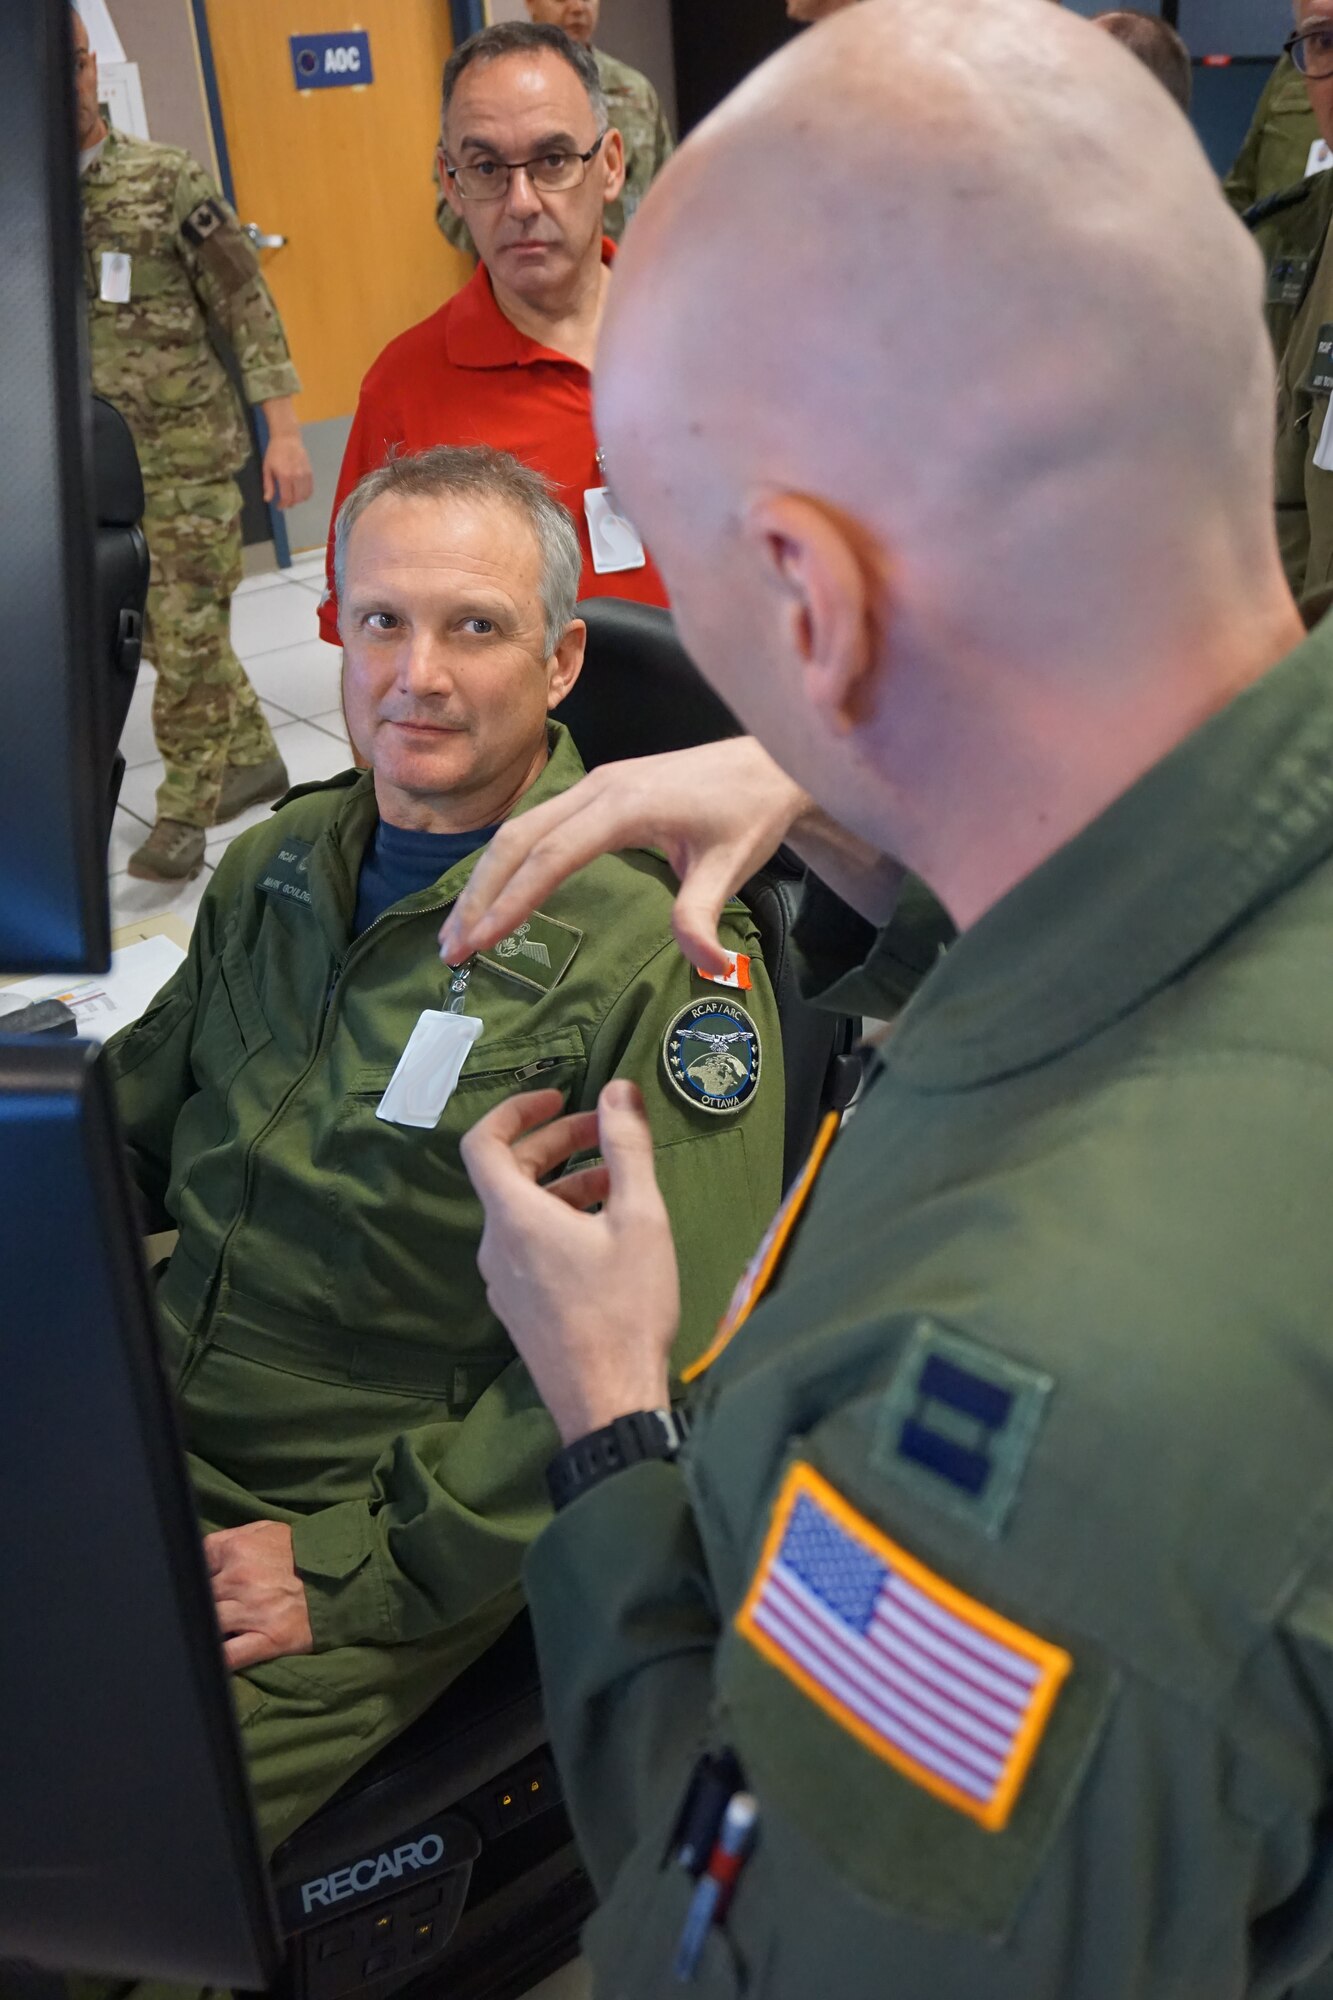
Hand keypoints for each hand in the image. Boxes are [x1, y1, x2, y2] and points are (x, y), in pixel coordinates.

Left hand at [205, 1520, 313, 1670]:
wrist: (346, 1579)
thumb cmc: (301, 1554)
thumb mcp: (266, 1531)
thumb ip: (230, 1538)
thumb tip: (196, 1554)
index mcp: (237, 1549)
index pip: (195, 1564)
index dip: (196, 1575)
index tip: (198, 1584)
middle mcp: (240, 1579)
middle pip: (197, 1596)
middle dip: (200, 1602)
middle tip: (207, 1607)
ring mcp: (252, 1611)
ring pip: (208, 1624)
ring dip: (207, 1628)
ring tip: (209, 1631)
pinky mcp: (267, 1640)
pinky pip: (228, 1656)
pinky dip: (216, 1659)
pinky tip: (209, 1658)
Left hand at [261, 431, 313, 508]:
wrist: (287, 438)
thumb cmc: (274, 452)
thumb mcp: (267, 468)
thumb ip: (268, 485)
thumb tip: (268, 499)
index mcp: (284, 476)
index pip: (287, 498)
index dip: (283, 505)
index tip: (279, 506)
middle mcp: (296, 476)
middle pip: (297, 499)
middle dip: (290, 503)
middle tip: (285, 502)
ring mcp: (305, 474)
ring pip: (305, 495)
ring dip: (298, 500)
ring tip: (292, 498)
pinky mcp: (310, 472)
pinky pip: (310, 489)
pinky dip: (306, 494)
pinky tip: (300, 493)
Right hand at [440, 738, 807, 973]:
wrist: (769, 765)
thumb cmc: (749, 813)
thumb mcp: (732, 866)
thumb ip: (705, 916)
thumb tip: (707, 967)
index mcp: (624, 804)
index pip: (551, 856)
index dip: (511, 900)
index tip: (481, 941)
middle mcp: (597, 787)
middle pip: (518, 838)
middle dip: (479, 894)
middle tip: (452, 948)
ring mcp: (594, 785)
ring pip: (520, 828)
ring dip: (485, 878)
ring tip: (458, 930)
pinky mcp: (597, 791)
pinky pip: (537, 823)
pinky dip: (507, 861)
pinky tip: (494, 894)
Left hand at [460, 1081, 680, 1444]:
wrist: (608, 1401)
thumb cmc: (625, 1307)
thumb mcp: (639, 1217)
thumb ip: (626, 1147)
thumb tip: (618, 1090)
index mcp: (513, 1217)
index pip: (483, 1142)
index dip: (516, 1109)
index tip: (559, 1097)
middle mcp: (495, 1245)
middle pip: (509, 1174)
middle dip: (557, 1143)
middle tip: (606, 1133)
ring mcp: (502, 1282)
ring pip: (524, 1213)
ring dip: (566, 1185)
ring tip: (620, 1185)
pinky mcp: (518, 1310)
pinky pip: (529, 1247)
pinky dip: (561, 1222)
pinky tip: (608, 1236)